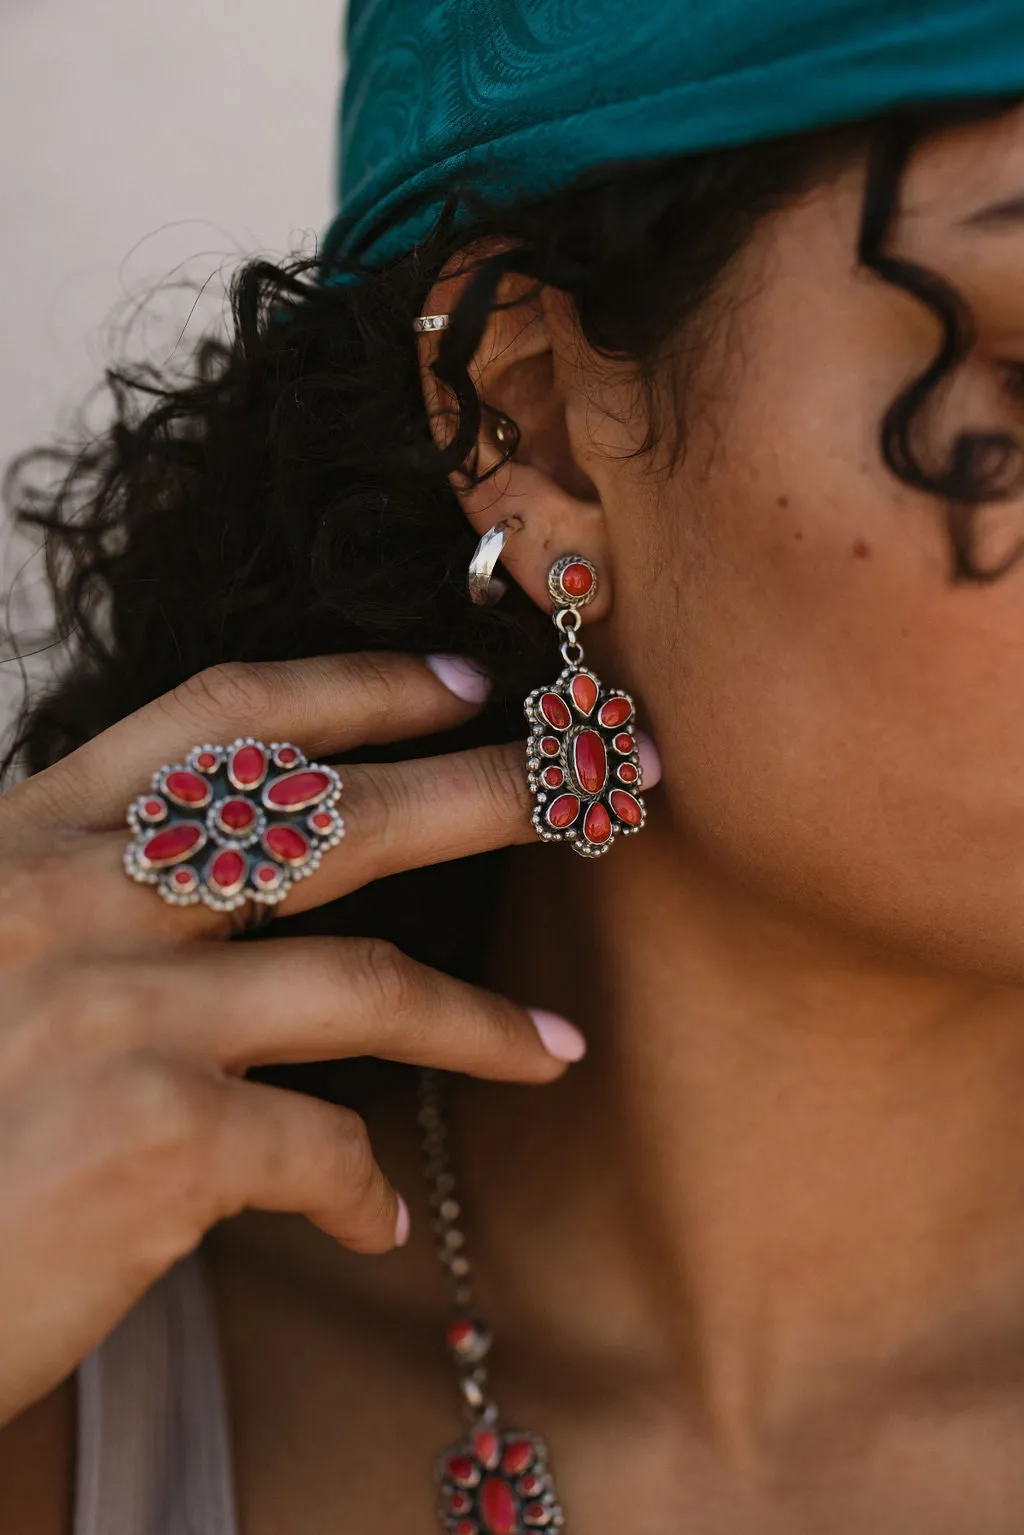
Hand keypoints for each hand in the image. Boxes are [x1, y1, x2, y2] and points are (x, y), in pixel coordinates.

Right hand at [0, 652, 586, 1425]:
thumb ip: (90, 902)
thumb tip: (231, 886)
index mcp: (32, 838)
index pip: (224, 717)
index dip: (360, 689)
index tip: (461, 685)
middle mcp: (75, 900)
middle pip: (332, 816)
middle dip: (483, 795)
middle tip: (589, 791)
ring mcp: (118, 1011)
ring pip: (366, 982)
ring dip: (480, 1019)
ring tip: (555, 1047)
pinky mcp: (153, 1137)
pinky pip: (321, 1148)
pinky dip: (360, 1191)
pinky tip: (372, 1222)